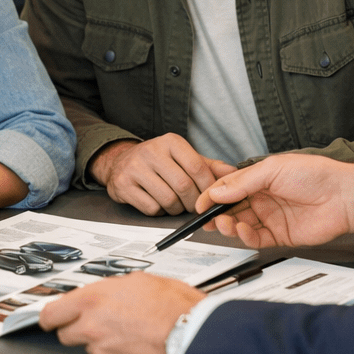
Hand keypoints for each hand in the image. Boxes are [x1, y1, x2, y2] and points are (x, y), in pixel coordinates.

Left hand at [39, 273, 204, 353]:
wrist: (190, 334)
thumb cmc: (171, 304)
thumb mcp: (138, 280)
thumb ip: (110, 289)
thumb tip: (103, 294)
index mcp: (92, 300)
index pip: (51, 313)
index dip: (51, 316)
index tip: (52, 316)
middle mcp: (91, 327)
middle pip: (64, 333)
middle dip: (75, 327)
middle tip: (93, 320)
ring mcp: (102, 351)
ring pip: (88, 347)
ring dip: (98, 340)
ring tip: (125, 329)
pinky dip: (115, 353)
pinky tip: (133, 342)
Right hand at [89, 135, 235, 214]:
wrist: (120, 161)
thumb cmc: (157, 161)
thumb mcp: (182, 157)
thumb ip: (208, 165)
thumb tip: (234, 172)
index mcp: (171, 142)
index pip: (197, 167)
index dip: (207, 187)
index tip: (211, 197)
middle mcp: (152, 151)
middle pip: (183, 186)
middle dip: (193, 202)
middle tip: (195, 206)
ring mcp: (135, 168)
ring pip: (168, 199)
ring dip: (176, 209)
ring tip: (176, 204)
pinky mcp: (123, 185)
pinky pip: (151, 208)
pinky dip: (159, 211)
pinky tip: (158, 203)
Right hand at [194, 154, 353, 247]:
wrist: (344, 196)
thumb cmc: (314, 174)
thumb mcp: (272, 170)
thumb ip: (242, 182)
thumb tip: (216, 191)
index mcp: (258, 179)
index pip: (228, 188)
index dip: (212, 196)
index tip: (198, 203)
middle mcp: (262, 199)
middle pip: (231, 209)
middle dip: (216, 214)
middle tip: (206, 218)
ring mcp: (270, 218)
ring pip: (240, 225)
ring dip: (228, 225)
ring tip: (224, 223)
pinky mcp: (280, 236)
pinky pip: (256, 239)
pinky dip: (245, 237)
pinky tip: (241, 231)